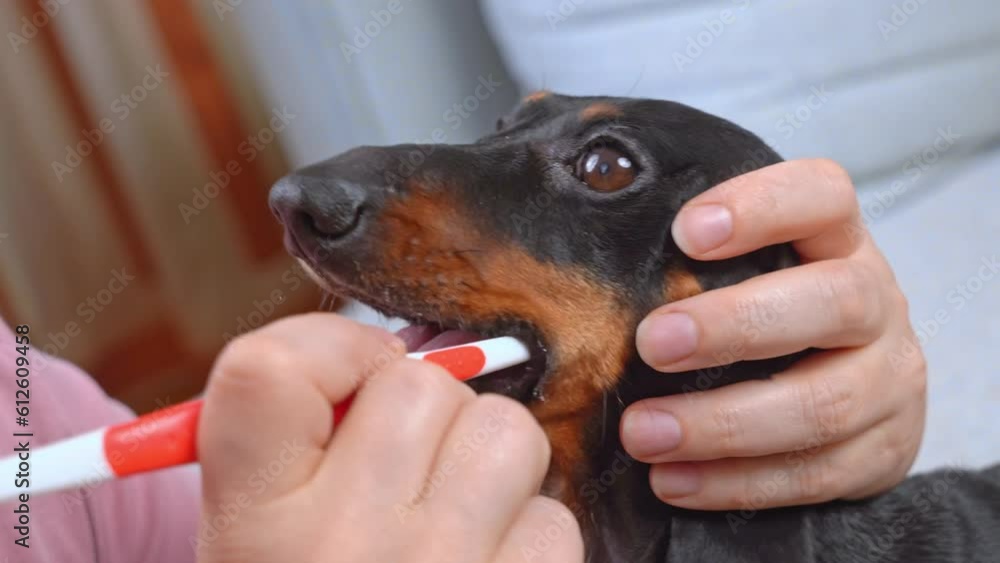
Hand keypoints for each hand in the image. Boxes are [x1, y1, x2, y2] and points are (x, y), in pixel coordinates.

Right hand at [195, 313, 581, 562]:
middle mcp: (343, 548)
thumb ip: (305, 438)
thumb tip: (409, 356)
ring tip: (450, 524)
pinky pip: (553, 518)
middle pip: (421, 389)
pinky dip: (527, 538)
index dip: (327, 351)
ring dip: (487, 467)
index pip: (271, 368)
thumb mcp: (260, 536)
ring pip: (506, 434)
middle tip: (402, 475)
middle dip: (424, 418)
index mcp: (253, 525)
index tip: (351, 386)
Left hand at [622, 159, 926, 509]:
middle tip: (652, 343)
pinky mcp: (887, 450)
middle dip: (735, 325)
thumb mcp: (746, 272)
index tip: (685, 231)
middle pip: (833, 302)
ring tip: (643, 433)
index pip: (822, 195)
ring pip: (824, 403)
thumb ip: (690, 260)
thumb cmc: (771, 315)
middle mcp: (877, 302)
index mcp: (838, 240)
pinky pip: (818, 474)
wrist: (860, 395)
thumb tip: (575, 261)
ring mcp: (889, 379)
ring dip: (723, 424)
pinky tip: (674, 481)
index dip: (762, 206)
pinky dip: (738, 482)